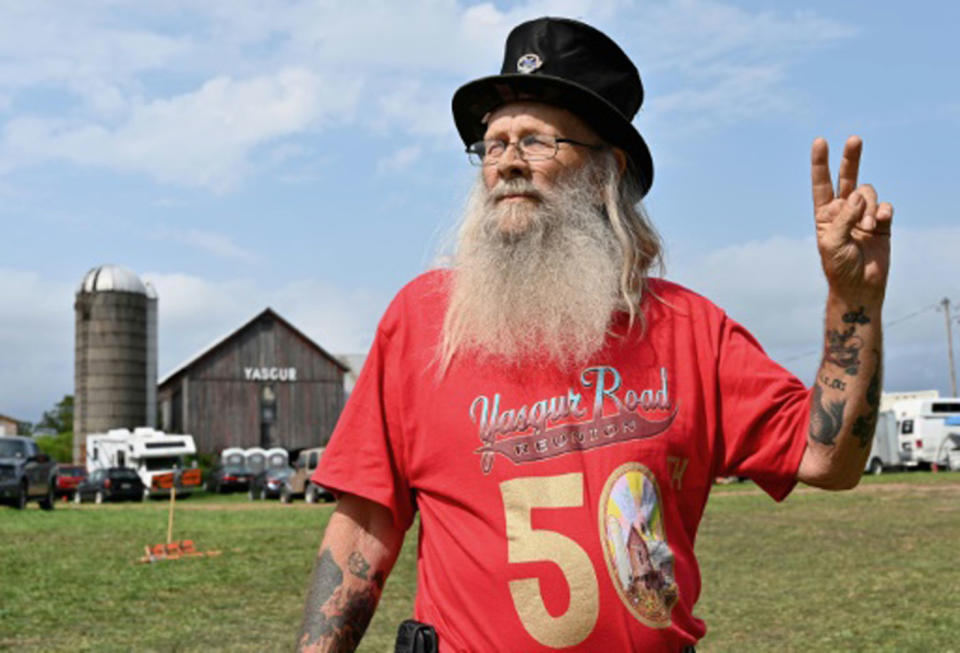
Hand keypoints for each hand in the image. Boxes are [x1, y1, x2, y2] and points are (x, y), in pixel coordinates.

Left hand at [811, 136, 892, 301]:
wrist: (860, 286)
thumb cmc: (839, 266)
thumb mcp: (832, 242)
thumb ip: (844, 217)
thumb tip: (858, 196)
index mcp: (825, 213)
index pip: (822, 184)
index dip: (820, 163)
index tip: (820, 141)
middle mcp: (844, 210)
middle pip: (847, 177)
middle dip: (851, 158)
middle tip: (854, 139)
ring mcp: (864, 214)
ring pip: (869, 193)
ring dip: (869, 207)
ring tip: (867, 228)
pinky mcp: (882, 222)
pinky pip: (886, 206)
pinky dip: (883, 212)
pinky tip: (880, 224)